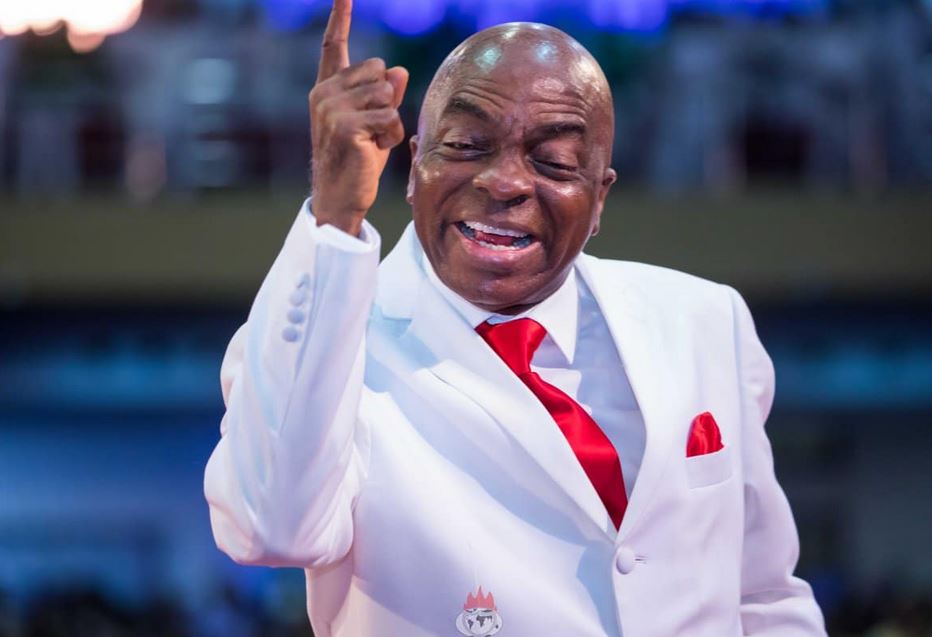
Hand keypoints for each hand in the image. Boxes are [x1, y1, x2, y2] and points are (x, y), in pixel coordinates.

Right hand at [309, 0, 408, 235]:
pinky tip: (373, 150)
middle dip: (387, 99)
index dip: (340, 17)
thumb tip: (399, 70)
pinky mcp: (346, 126)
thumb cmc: (357, 161)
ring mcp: (332, 109)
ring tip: (373, 142)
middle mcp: (324, 94)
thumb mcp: (374, 123)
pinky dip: (391, 135)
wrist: (340, 197)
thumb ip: (385, 95)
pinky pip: (389, 116)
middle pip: (378, 70)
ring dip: (391, 120)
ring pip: (386, 93)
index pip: (335, 46)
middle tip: (372, 129)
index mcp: (327, 89)